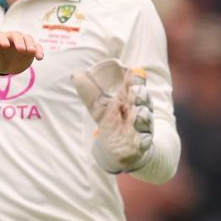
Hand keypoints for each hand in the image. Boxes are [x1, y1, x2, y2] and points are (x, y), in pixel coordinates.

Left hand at [0, 29, 42, 75]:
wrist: (3, 65)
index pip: (0, 36)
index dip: (2, 39)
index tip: (5, 45)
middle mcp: (11, 38)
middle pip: (16, 35)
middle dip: (19, 41)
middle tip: (21, 49)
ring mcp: (22, 42)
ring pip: (27, 38)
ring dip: (30, 44)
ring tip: (31, 52)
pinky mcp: (30, 49)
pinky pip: (37, 47)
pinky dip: (39, 50)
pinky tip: (40, 57)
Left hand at [71, 57, 153, 172]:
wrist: (122, 148)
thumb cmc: (112, 122)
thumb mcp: (98, 107)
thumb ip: (88, 92)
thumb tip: (75, 75)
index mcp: (130, 96)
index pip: (135, 84)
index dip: (134, 78)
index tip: (129, 72)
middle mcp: (140, 108)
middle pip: (143, 98)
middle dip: (139, 94)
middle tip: (133, 91)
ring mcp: (142, 125)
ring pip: (145, 118)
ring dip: (141, 116)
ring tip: (135, 114)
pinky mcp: (142, 142)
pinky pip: (145, 140)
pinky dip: (143, 138)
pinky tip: (140, 138)